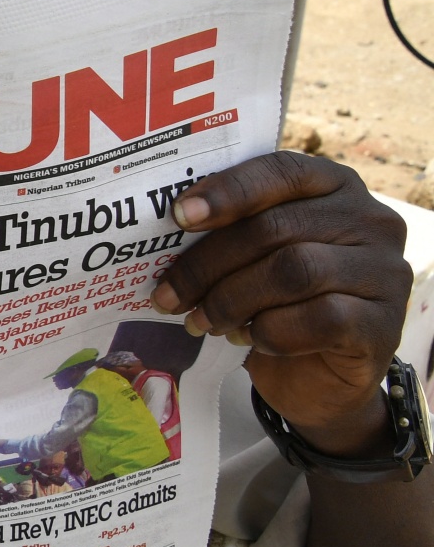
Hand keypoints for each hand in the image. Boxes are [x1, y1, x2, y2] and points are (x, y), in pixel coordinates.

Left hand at [151, 152, 410, 455]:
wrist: (316, 376)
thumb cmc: (276, 300)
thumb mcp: (255, 255)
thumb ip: (231, 230)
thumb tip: (162, 230)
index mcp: (335, 186)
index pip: (281, 171)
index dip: (228, 190)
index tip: (179, 216)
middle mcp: (370, 220)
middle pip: (275, 228)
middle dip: (209, 264)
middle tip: (168, 295)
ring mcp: (385, 272)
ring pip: (294, 271)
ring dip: (231, 300)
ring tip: (199, 320)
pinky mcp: (385, 324)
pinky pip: (321, 318)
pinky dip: (270, 331)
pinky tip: (247, 339)